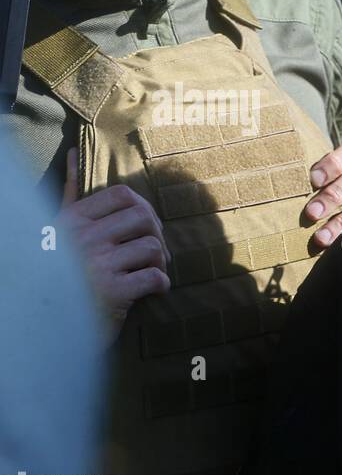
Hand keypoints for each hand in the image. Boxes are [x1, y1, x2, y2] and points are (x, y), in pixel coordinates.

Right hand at [59, 150, 169, 337]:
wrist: (46, 320)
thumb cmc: (59, 271)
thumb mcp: (58, 229)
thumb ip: (71, 194)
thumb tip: (73, 154)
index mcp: (72, 221)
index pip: (122, 195)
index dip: (143, 209)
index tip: (144, 228)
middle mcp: (83, 239)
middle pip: (143, 218)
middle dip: (157, 235)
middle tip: (155, 253)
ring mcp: (98, 265)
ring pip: (152, 247)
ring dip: (161, 262)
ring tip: (151, 272)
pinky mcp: (113, 293)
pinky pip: (155, 278)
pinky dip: (162, 285)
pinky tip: (153, 291)